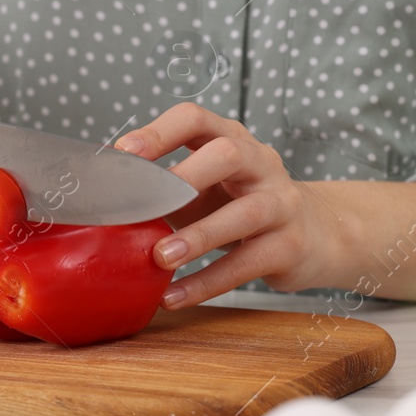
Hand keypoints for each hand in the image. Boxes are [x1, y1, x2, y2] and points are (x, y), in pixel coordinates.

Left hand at [115, 103, 340, 307]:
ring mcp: (281, 203)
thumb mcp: (204, 189)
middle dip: (187, 175)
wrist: (314, 236)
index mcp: (232, 139)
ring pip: (244, 213)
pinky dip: (207, 282)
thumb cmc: (241, 207)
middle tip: (147, 200)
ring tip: (159, 258)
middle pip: (229, 153)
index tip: (122, 152)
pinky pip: (247, 263)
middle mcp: (261, 163)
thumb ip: (163, 191)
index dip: (159, 132)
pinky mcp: (290, 245)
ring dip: (198, 237)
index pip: (196, 119)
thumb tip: (100, 207)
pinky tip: (175, 296)